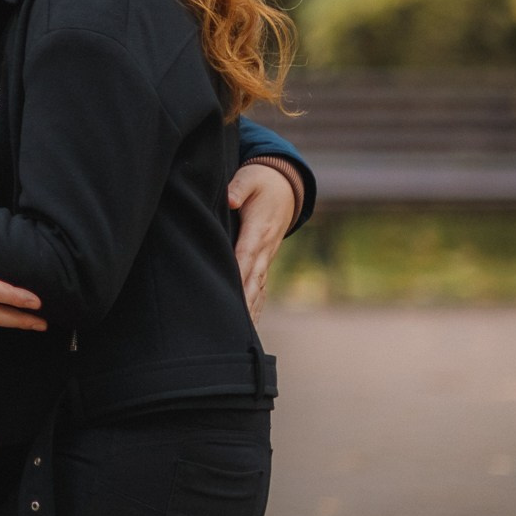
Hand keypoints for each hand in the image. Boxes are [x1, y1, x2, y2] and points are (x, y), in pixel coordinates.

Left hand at [227, 159, 300, 316]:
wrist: (285, 186)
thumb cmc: (261, 182)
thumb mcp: (249, 179)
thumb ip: (238, 188)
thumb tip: (230, 199)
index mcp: (258, 230)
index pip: (244, 257)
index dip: (238, 275)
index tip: (230, 295)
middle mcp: (264, 248)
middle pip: (252, 280)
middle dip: (244, 303)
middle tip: (234, 328)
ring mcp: (266, 256)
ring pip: (257, 287)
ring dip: (251, 310)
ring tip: (242, 336)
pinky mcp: (265, 259)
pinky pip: (261, 286)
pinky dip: (257, 304)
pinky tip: (251, 324)